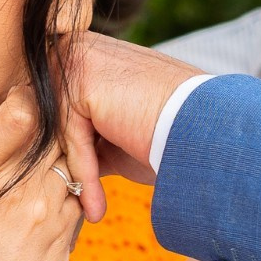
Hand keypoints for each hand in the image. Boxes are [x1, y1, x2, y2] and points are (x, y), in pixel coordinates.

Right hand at [0, 84, 88, 260]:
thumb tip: (24, 97)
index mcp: (33, 188)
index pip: (57, 125)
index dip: (49, 100)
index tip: (37, 81)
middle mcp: (58, 207)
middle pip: (69, 148)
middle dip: (58, 126)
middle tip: (42, 102)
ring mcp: (64, 233)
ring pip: (69, 177)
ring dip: (57, 159)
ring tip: (33, 145)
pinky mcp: (62, 254)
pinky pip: (66, 208)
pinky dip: (53, 192)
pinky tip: (31, 193)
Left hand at [56, 34, 204, 214]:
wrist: (207, 128)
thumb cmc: (171, 133)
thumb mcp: (118, 135)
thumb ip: (87, 137)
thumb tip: (61, 164)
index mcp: (90, 53)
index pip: (61, 106)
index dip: (67, 149)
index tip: (74, 191)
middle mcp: (80, 47)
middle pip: (53, 116)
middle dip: (62, 162)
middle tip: (72, 205)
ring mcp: (78, 59)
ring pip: (61, 129)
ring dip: (76, 175)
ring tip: (88, 213)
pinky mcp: (81, 81)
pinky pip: (73, 137)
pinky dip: (86, 174)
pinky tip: (96, 208)